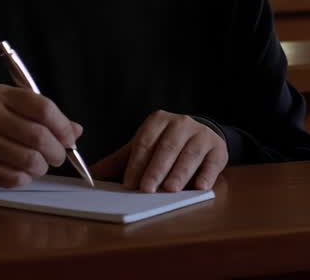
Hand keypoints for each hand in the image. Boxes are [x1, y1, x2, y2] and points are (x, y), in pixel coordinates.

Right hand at [0, 84, 82, 190]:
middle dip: (57, 151)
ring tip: (39, 166)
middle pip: (39, 136)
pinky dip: (24, 178)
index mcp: (1, 95)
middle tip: (58, 157)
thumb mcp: (9, 110)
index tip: (70, 138)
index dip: (63, 126)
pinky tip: (21, 174)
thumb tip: (76, 130)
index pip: (43, 108)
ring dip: (41, 167)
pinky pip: (13, 177)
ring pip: (29, 159)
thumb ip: (42, 116)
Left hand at [90, 111, 227, 191]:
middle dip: (156, 169)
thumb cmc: (167, 146)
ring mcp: (202, 134)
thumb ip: (120, 161)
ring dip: (180, 172)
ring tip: (171, 188)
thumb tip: (92, 176)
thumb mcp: (143, 149)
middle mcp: (182, 123)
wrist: (201, 137)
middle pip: (168, 147)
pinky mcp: (218, 148)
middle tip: (146, 189)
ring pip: (190, 153)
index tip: (129, 183)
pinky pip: (212, 162)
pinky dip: (206, 174)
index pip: (146, 141)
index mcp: (159, 120)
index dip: (137, 163)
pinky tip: (199, 186)